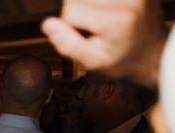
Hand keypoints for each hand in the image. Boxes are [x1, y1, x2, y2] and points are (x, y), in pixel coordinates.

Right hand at [41, 0, 167, 85]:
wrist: (150, 51)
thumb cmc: (121, 59)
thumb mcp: (93, 62)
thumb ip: (68, 45)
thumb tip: (47, 24)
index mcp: (116, 20)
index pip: (71, 11)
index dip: (71, 27)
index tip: (86, 37)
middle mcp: (127, 0)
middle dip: (79, 14)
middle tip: (95, 30)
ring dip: (87, 6)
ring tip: (101, 22)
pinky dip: (95, 3)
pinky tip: (106, 13)